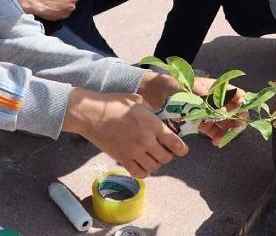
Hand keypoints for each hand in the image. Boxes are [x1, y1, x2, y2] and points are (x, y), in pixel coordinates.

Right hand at [63, 88, 187, 178]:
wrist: (92, 114)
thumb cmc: (115, 103)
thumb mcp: (139, 101)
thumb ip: (152, 111)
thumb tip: (159, 116)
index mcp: (153, 125)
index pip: (175, 143)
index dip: (182, 149)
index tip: (182, 150)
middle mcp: (146, 141)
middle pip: (166, 158)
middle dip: (168, 155)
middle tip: (164, 150)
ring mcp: (134, 152)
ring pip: (154, 167)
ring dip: (156, 163)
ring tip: (152, 156)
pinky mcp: (122, 159)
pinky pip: (139, 173)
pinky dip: (143, 171)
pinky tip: (142, 164)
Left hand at [137, 71, 246, 146]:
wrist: (153, 95)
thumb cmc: (171, 86)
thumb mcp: (188, 89)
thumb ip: (205, 98)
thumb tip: (221, 110)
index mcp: (214, 88)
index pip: (236, 93)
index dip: (242, 102)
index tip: (240, 112)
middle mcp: (214, 100)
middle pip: (234, 110)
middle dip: (237, 120)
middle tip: (234, 130)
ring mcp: (207, 111)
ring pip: (225, 122)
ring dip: (228, 131)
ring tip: (222, 139)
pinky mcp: (199, 122)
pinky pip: (213, 129)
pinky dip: (217, 136)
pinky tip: (215, 141)